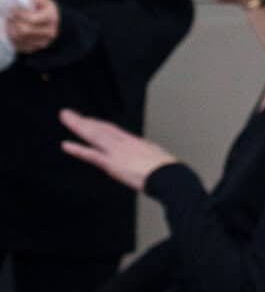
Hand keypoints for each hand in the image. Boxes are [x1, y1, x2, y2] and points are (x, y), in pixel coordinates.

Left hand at [6, 0, 58, 53]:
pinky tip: (11, 27)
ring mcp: (43, 42)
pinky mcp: (34, 48)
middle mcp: (50, 31)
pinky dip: (11, 36)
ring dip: (10, 28)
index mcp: (52, 16)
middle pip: (24, 30)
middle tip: (7, 13)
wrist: (41, 18)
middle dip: (13, 21)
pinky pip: (18, 45)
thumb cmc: (32, 2)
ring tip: (9, 19)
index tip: (11, 7)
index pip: (32, 19)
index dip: (19, 14)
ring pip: (19, 38)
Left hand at [58, 109, 176, 191]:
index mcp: (136, 143)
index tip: (89, 121)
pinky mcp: (112, 163)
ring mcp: (117, 152)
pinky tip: (67, 145)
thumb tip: (156, 162)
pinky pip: (92, 155)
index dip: (99, 125)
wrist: (171, 177)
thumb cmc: (170, 173)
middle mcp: (124, 144)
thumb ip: (152, 160)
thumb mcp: (161, 161)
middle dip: (84, 121)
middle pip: (101, 128)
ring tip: (66, 118)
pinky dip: (78, 149)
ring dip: (78, 125)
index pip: (113, 131)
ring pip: (94, 135)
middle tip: (68, 114)